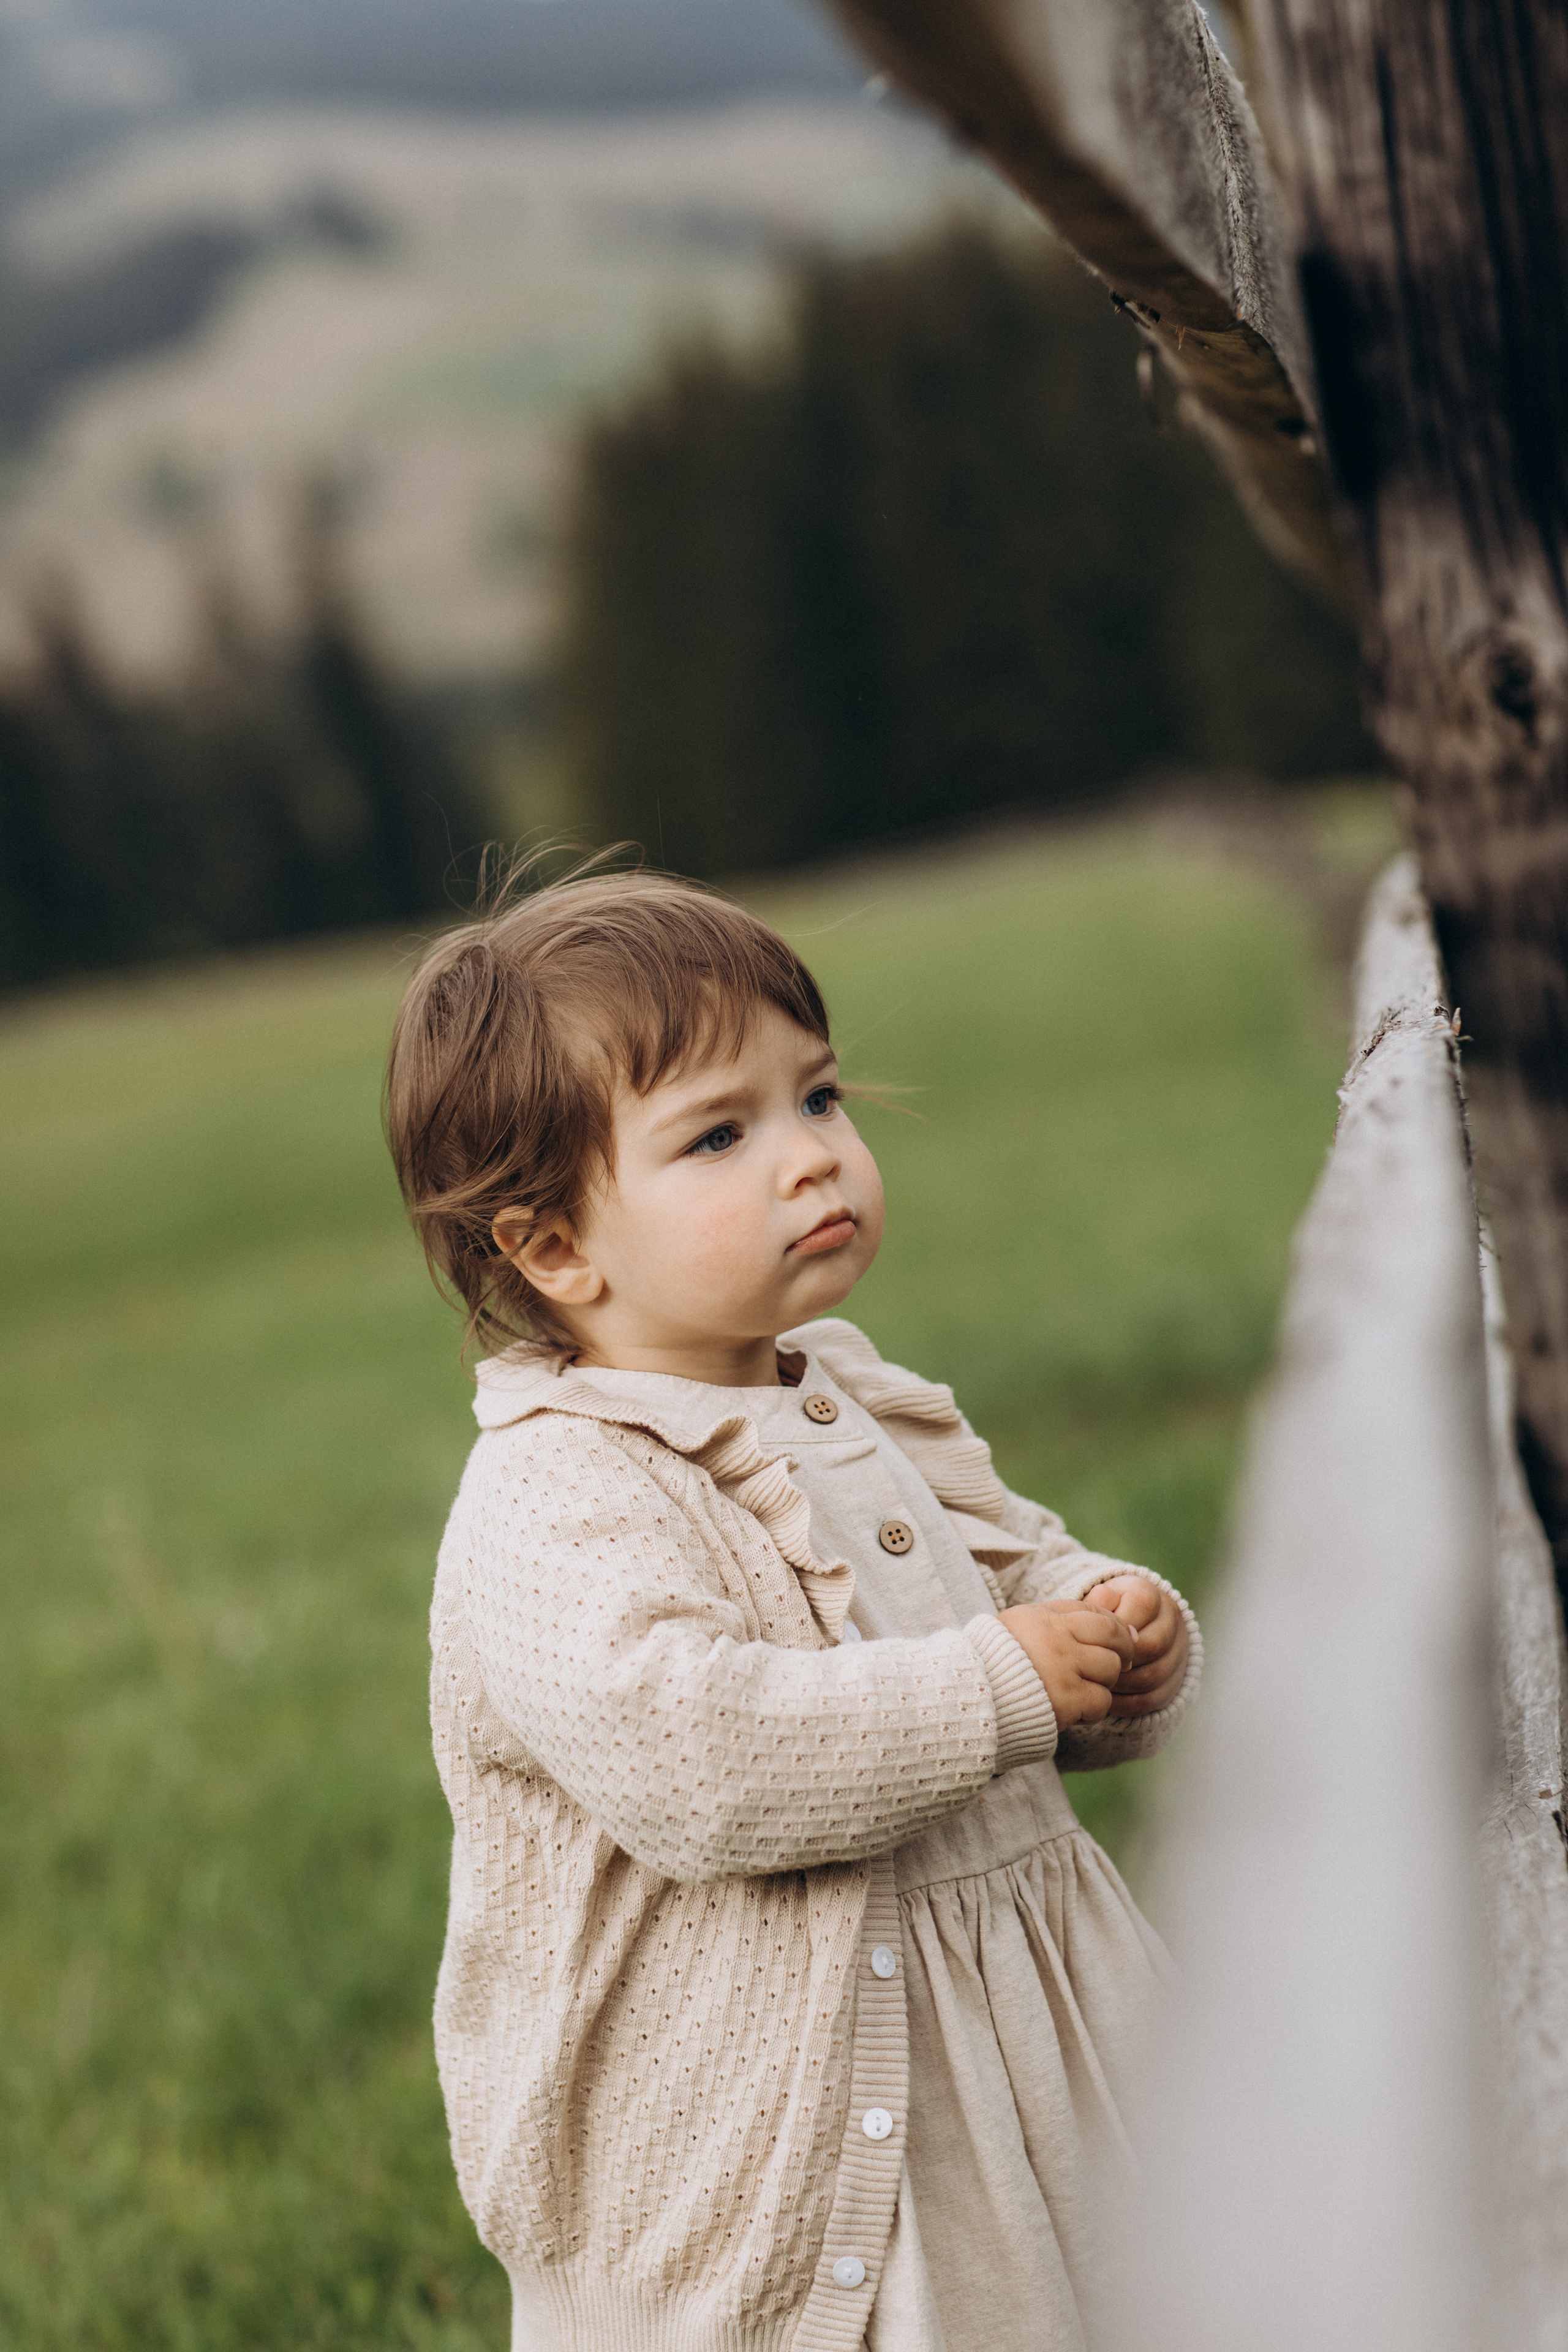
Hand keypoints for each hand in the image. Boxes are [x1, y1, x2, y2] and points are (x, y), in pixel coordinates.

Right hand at [995, 1601, 1136, 1727]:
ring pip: (1110, 1670)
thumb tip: (1123, 1621)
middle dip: (1120, 1653)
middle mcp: (1055, 1639)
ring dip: (1103, 1682)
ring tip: (1084, 1688)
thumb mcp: (1026, 1624)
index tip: (1118, 1643)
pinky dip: (1093, 1708)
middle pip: (1113, 1639)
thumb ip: (1064, 1615)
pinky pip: (1101, 1701)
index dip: (1117, 1628)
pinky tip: (1076, 1709)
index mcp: (1045, 1618)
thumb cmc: (1001, 1660)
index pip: (1098, 1614)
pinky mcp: (1066, 1700)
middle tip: (1112, 1666)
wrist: (974, 1697)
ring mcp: (1061, 1670)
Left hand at [1079, 1575, 1188, 1715]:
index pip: (1142, 1609)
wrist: (1129, 1627)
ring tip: (1096, 1684)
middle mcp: (1171, 1622)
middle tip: (1092, 1668)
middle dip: (1118, 1660)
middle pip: (1151, 1646)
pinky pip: (1153, 1699)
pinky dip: (1127, 1703)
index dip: (1115, 1628)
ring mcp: (1178, 1653)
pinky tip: (1106, 1699)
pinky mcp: (1175, 1681)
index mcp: (1151, 1595)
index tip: (1092, 1640)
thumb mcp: (1098, 1600)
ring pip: (1153, 1676)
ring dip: (1120, 1684)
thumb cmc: (1104, 1612)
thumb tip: (1100, 1600)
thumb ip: (1098, 1600)